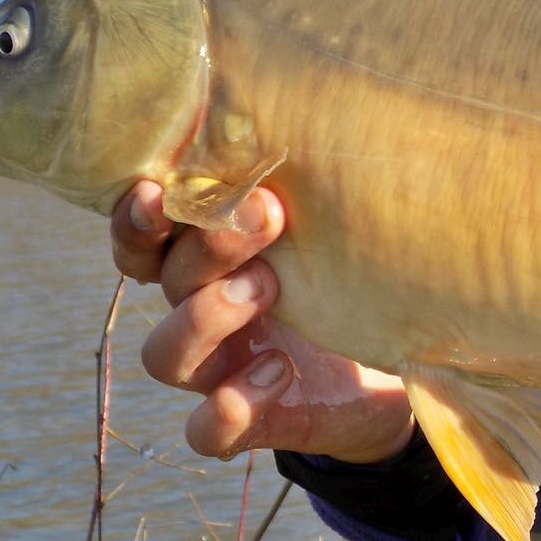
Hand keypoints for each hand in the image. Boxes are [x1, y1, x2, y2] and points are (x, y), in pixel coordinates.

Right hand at [113, 180, 415, 463]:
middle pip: (165, 279)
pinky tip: (278, 374)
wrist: (402, 367)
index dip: (137, 219)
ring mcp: (220, 370)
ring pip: (163, 356)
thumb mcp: (338, 229)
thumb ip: (312, 190)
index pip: (147, 237)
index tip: (160, 189)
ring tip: (269, 287)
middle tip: (265, 215)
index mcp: (214, 258)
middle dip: (205, 245)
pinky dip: (229, 407)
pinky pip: (205, 432)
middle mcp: (204, 310)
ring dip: (206, 317)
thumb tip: (326, 108)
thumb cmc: (360, 278)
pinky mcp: (249, 422)